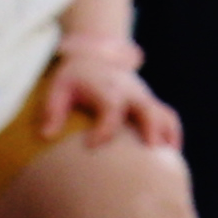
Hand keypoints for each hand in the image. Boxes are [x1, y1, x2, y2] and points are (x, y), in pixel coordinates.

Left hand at [40, 33, 178, 154]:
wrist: (96, 57)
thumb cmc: (74, 78)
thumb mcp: (58, 88)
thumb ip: (52, 111)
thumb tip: (46, 137)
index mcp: (108, 89)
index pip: (110, 107)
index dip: (104, 128)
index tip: (91, 145)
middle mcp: (131, 93)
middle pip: (148, 109)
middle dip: (152, 130)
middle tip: (151, 152)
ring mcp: (144, 98)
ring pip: (164, 115)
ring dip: (168, 136)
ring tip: (168, 160)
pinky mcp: (151, 103)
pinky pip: (169, 118)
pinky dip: (172, 135)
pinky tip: (169, 155)